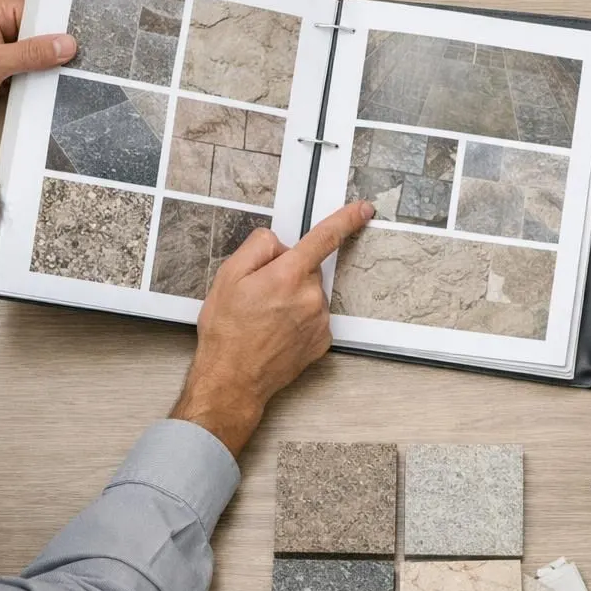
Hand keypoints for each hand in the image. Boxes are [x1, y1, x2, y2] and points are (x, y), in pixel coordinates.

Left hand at [0, 0, 75, 124]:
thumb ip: (32, 53)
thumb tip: (65, 44)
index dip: (57, 30)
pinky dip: (27, 77)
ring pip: (33, 52)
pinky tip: (29, 86)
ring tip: (43, 77)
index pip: (39, 12)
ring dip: (37, 68)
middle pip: (39, 32)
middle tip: (65, 67)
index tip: (75, 47)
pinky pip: (23, 66)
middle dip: (48, 51)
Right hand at [171, 201, 375, 455]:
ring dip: (292, 299)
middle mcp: (311, 296)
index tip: (364, 209)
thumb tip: (280, 243)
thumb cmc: (227, 331)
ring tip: (264, 319)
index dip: (346, 220)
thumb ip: (258, 248)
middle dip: (288, 274)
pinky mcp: (323, 340)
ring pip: (310, 294)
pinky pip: (313, 316)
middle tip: (259, 295)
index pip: (324, 238)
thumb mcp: (228, 277)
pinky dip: (299, 319)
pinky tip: (277, 332)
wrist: (233, 380)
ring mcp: (320, 320)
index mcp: (288, 275)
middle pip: (307, 269)